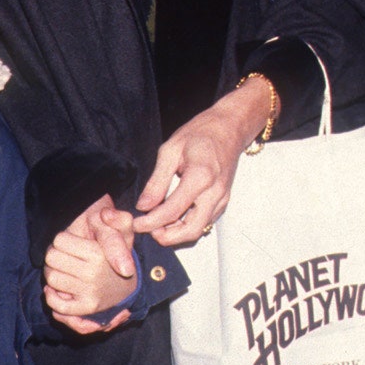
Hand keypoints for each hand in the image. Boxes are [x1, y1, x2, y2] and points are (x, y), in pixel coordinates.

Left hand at [43, 196, 135, 334]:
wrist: (127, 283)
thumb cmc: (116, 252)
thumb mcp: (121, 231)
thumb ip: (118, 219)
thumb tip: (106, 214)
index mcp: (98, 254)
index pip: (59, 240)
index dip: (63, 240)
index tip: (73, 243)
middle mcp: (94, 274)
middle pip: (51, 258)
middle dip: (55, 255)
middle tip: (66, 257)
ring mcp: (90, 293)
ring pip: (51, 279)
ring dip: (52, 273)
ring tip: (64, 270)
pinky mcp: (86, 307)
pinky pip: (58, 305)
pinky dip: (51, 296)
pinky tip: (56, 289)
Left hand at [132, 77, 274, 244]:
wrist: (228, 128)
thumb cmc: (200, 133)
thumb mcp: (170, 150)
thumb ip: (156, 181)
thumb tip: (143, 205)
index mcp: (200, 177)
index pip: (172, 211)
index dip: (151, 222)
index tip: (136, 224)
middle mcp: (214, 193)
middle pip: (190, 230)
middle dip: (166, 236)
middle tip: (147, 228)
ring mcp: (221, 199)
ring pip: (199, 230)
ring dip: (176, 233)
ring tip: (156, 223)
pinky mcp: (223, 201)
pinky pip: (204, 222)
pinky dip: (186, 225)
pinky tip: (172, 217)